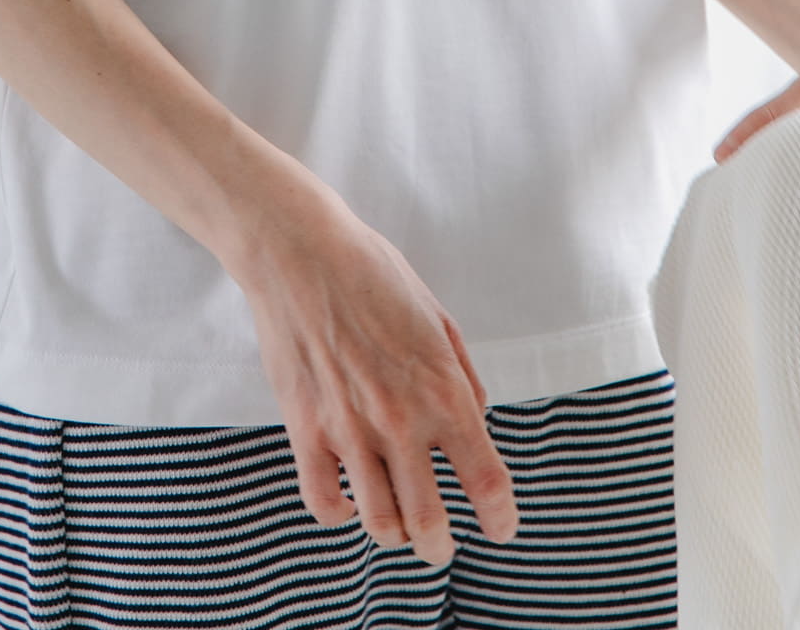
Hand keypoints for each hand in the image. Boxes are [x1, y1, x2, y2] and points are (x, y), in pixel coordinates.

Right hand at [227, 180, 519, 565]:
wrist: (299, 251)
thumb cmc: (371, 273)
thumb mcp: (438, 316)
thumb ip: (462, 376)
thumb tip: (475, 422)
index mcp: (443, 392)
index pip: (487, 482)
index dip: (500, 519)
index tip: (499, 529)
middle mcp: (401, 421)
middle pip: (430, 525)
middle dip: (441, 548)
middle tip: (441, 546)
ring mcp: (350, 430)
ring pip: (380, 525)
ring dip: (395, 535)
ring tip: (398, 525)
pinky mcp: (305, 428)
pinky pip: (324, 502)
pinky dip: (340, 513)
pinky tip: (349, 497)